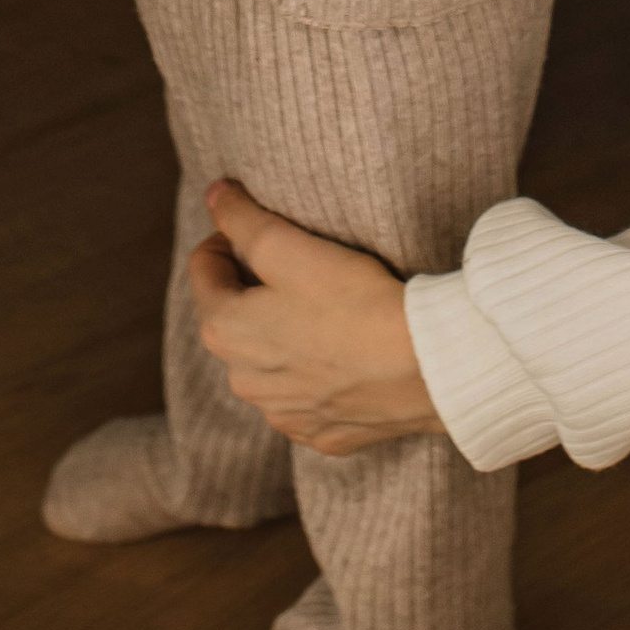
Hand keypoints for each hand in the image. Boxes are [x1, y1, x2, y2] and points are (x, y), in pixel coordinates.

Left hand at [188, 180, 443, 452]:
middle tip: (299, 266)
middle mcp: (242, 382)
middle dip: (254, 289)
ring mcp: (282, 414)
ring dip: (282, 335)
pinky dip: (315, 374)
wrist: (425, 368)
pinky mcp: (321, 435)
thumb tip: (215, 194)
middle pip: (233, 317)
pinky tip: (346, 354)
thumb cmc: (354, 303)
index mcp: (224, 331)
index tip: (262, 228)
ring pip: (267, 362)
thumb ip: (242, 219)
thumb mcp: (289, 247)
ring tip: (326, 310)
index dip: (228, 239)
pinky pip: (305, 397)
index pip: (204, 268)